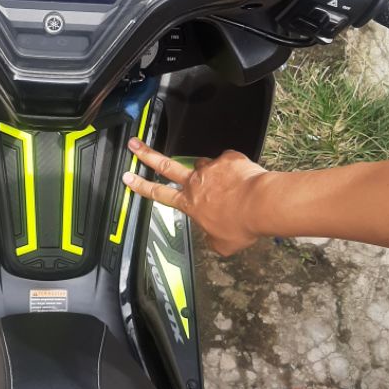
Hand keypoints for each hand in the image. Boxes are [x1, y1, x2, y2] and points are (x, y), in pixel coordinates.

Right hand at [122, 141, 269, 255]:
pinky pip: (229, 161)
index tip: (128, 176)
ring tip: (225, 183)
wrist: (261, 204)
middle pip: (165, 165)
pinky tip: (244, 178)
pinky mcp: (229, 158)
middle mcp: (195, 182)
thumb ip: (213, 239)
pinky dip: (235, 169)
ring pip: (203, 165)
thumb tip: (215, 239)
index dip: (140, 185)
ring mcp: (211, 168)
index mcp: (189, 203)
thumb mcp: (223, 244)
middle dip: (146, 154)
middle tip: (134, 144)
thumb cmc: (242, 224)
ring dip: (209, 172)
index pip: (158, 193)